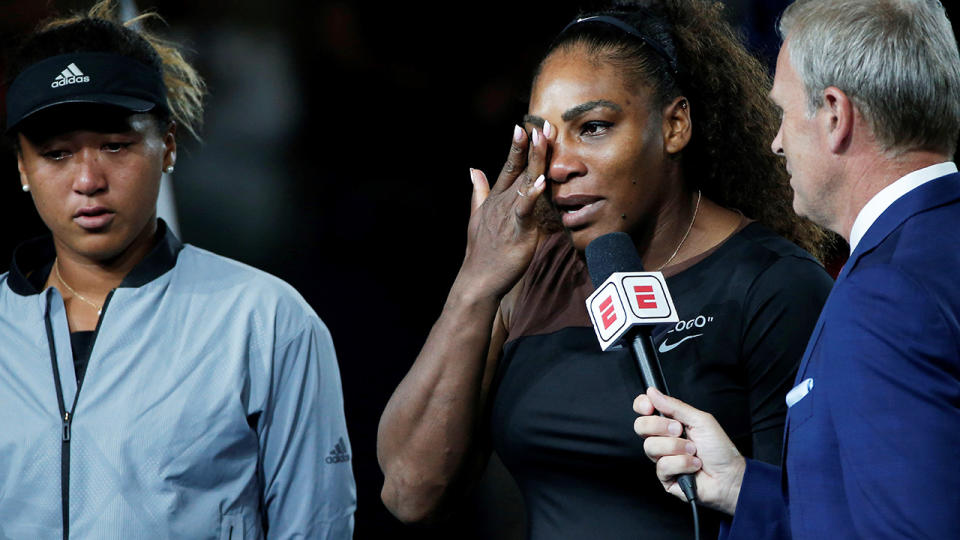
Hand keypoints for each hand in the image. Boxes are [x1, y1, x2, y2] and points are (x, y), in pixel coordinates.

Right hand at [457, 123, 551, 298]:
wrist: (478, 279)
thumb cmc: (482, 251)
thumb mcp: (477, 216)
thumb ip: (478, 191)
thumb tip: (473, 169)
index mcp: (495, 198)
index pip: (508, 166)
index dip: (517, 146)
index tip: (524, 126)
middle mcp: (501, 202)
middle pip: (519, 168)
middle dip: (530, 146)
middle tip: (541, 124)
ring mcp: (508, 215)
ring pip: (525, 182)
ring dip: (534, 161)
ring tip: (542, 141)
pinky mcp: (517, 230)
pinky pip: (526, 210)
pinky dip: (533, 195)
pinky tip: (542, 182)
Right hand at [633, 387, 745, 514]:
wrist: (729, 475)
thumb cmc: (719, 449)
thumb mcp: (700, 420)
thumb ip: (675, 406)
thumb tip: (653, 393)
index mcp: (669, 422)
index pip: (644, 409)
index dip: (642, 405)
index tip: (649, 407)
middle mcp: (663, 438)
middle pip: (641, 426)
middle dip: (660, 427)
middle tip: (679, 430)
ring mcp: (662, 457)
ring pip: (651, 446)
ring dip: (677, 448)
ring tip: (693, 451)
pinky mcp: (664, 476)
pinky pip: (662, 466)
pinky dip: (682, 464)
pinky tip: (693, 465)